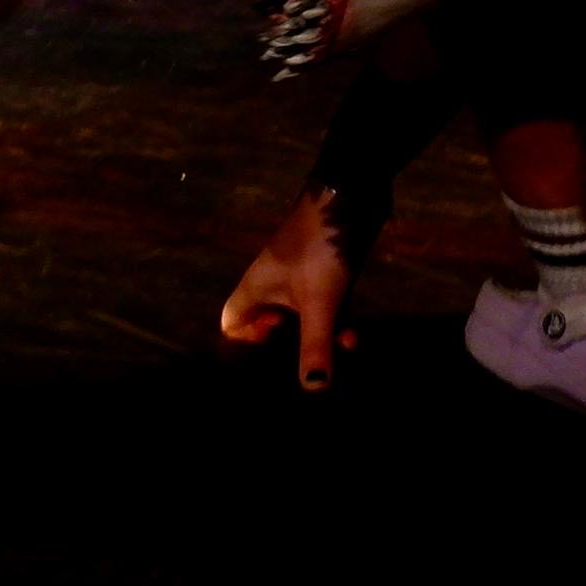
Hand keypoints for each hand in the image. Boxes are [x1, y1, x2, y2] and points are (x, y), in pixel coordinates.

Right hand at [216, 187, 361, 387]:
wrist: (352, 197)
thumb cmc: (322, 247)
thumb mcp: (319, 302)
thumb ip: (314, 345)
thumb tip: (313, 389)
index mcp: (256, 288)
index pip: (231, 323)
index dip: (246, 340)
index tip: (273, 340)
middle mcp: (273, 285)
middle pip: (267, 325)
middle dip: (288, 346)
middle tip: (308, 355)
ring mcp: (300, 279)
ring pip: (301, 319)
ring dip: (320, 337)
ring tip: (341, 347)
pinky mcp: (326, 274)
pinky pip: (325, 307)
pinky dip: (337, 322)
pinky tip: (354, 336)